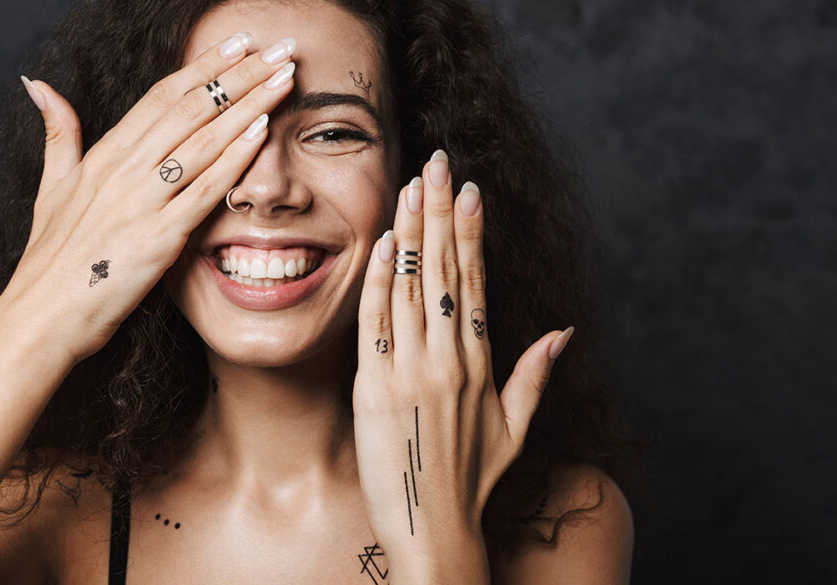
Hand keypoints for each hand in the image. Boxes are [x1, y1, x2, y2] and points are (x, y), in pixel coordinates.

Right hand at [1, 33, 297, 360]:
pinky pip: (202, 191)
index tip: (238, 43)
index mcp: (103, 156)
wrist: (41, 318)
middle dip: (239, 74)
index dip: (203, 67)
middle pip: (191, 108)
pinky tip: (263, 134)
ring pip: (202, 141)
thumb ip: (57, 134)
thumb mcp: (50, 189)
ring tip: (284, 78)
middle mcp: (122, 171)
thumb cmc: (50, 260)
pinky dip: (233, 160)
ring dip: (248, 106)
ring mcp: (140, 203)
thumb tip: (37, 84)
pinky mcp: (157, 239)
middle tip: (279, 47)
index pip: (161, 96)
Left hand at [351, 149, 574, 580]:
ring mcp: (410, 371)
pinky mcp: (373, 388)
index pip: (476, 281)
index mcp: (482, 363)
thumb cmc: (472, 480)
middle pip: (445, 270)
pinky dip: (378, 281)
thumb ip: (535, 374)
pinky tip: (381, 243)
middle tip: (437, 162)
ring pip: (411, 287)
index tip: (469, 190)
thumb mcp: (515, 428)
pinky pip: (375, 323)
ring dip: (410, 232)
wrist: (433, 529)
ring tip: (410, 185)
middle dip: (440, 212)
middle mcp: (449, 359)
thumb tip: (563, 331)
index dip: (472, 233)